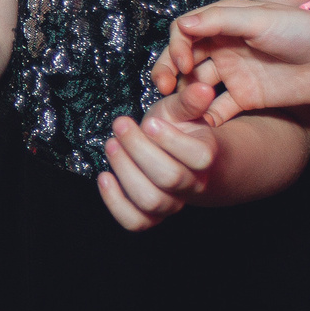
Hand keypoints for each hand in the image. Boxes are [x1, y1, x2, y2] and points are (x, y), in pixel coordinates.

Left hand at [95, 97, 217, 230]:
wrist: (172, 156)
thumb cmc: (175, 129)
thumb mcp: (179, 111)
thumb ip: (188, 102)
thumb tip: (203, 88)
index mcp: (205, 156)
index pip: (198, 157)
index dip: (170, 140)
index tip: (148, 122)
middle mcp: (193, 185)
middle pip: (170, 177)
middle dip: (139, 149)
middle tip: (120, 125)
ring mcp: (172, 203)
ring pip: (151, 200)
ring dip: (125, 171)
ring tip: (111, 145)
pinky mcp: (150, 216)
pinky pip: (135, 222)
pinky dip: (115, 202)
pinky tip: (104, 176)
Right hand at [152, 0, 309, 128]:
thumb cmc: (301, 29)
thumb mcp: (259, 18)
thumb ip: (220, 21)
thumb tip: (182, 26)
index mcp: (223, 23)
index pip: (184, 32)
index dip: (176, 47)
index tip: (183, 63)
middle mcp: (223, 47)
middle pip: (183, 60)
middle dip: (168, 72)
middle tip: (164, 90)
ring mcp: (233, 73)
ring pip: (195, 86)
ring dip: (186, 96)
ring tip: (187, 107)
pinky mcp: (244, 97)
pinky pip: (218, 110)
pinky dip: (206, 118)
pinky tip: (203, 125)